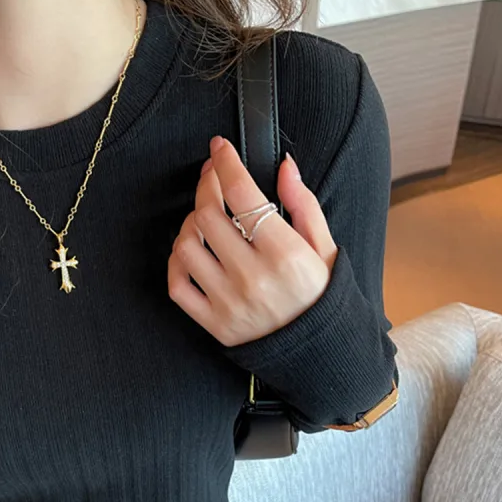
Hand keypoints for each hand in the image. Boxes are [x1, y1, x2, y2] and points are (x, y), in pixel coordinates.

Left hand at [168, 137, 337, 346]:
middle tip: (212, 178)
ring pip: (186, 247)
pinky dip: (177, 262)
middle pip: (207, 215)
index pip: (243, 195)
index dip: (226, 163)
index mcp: (284, 254)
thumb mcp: (324, 247)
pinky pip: (177, 285)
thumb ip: (303, 204)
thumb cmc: (319, 295)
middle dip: (206, 187)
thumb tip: (285, 166)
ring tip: (205, 218)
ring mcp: (228, 302)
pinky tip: (192, 252)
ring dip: (190, 223)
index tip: (219, 148)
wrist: (316, 353)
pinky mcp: (213, 323)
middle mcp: (252, 277)